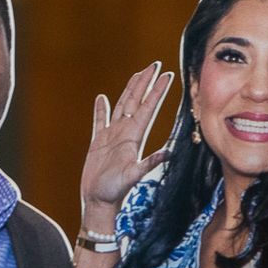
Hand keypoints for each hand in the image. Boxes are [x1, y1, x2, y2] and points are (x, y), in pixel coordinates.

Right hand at [81, 63, 174, 216]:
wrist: (99, 201)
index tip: (166, 74)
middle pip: (136, 101)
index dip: (156, 91)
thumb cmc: (116, 191)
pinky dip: (100, 110)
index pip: (148, 108)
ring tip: (136, 75)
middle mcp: (125, 133)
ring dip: (129, 91)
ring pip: (121, 107)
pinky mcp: (98, 142)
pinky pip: (99, 121)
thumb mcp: (134, 175)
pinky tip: (101, 98)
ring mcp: (112, 136)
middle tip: (154, 65)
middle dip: (145, 83)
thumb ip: (151, 162)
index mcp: (134, 137)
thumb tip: (170, 152)